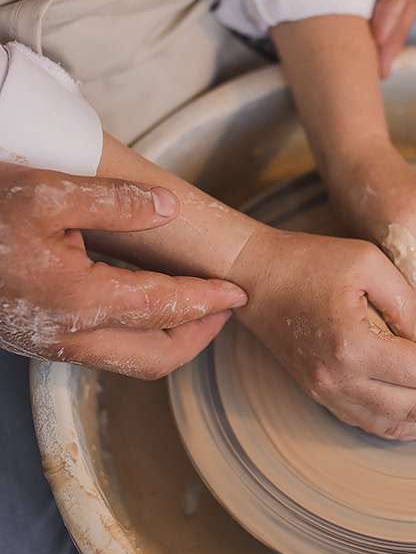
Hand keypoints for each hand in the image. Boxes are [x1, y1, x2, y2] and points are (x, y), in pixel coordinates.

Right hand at [0, 164, 246, 377]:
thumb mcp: (46, 192)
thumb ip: (114, 202)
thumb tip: (169, 208)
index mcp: (79, 299)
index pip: (166, 308)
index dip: (208, 301)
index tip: (237, 291)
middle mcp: (70, 336)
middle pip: (157, 356)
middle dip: (199, 336)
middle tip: (224, 306)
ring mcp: (53, 346)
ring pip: (131, 361)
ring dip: (171, 341)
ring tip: (194, 308)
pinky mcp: (40, 342)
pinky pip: (105, 353)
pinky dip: (140, 338)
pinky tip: (145, 307)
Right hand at [227, 226, 415, 440]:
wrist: (254, 278)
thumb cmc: (308, 260)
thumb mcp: (368, 259)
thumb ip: (407, 297)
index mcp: (354, 345)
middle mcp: (340, 380)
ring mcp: (328, 393)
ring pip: (397, 425)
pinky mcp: (323, 393)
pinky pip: (373, 423)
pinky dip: (411, 426)